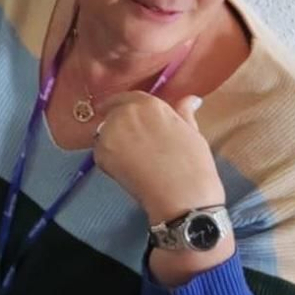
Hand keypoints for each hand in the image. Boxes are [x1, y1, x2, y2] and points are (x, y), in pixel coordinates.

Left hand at [91, 92, 222, 224]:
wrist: (182, 196)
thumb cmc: (193, 165)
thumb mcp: (192, 132)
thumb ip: (184, 112)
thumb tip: (190, 99)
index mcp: (149, 104)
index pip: (126, 97)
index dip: (122, 105)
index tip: (118, 110)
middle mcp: (125, 113)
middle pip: (114, 115)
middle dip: (120, 126)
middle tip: (135, 146)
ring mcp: (110, 133)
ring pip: (105, 133)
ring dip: (114, 142)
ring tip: (133, 159)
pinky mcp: (101, 154)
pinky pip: (101, 153)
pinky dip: (109, 160)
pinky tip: (128, 170)